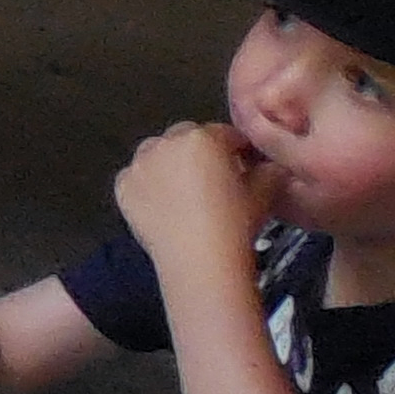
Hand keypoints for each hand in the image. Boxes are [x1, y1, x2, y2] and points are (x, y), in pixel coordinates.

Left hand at [117, 121, 276, 268]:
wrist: (199, 259)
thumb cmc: (236, 223)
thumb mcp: (264, 194)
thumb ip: (270, 171)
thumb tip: (272, 165)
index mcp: (203, 138)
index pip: (224, 134)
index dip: (237, 148)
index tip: (245, 164)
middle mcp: (166, 143)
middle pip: (186, 138)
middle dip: (201, 152)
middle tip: (214, 179)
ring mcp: (139, 164)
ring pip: (156, 153)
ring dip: (169, 164)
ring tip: (185, 192)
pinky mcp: (122, 186)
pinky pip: (137, 178)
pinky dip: (148, 186)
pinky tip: (163, 207)